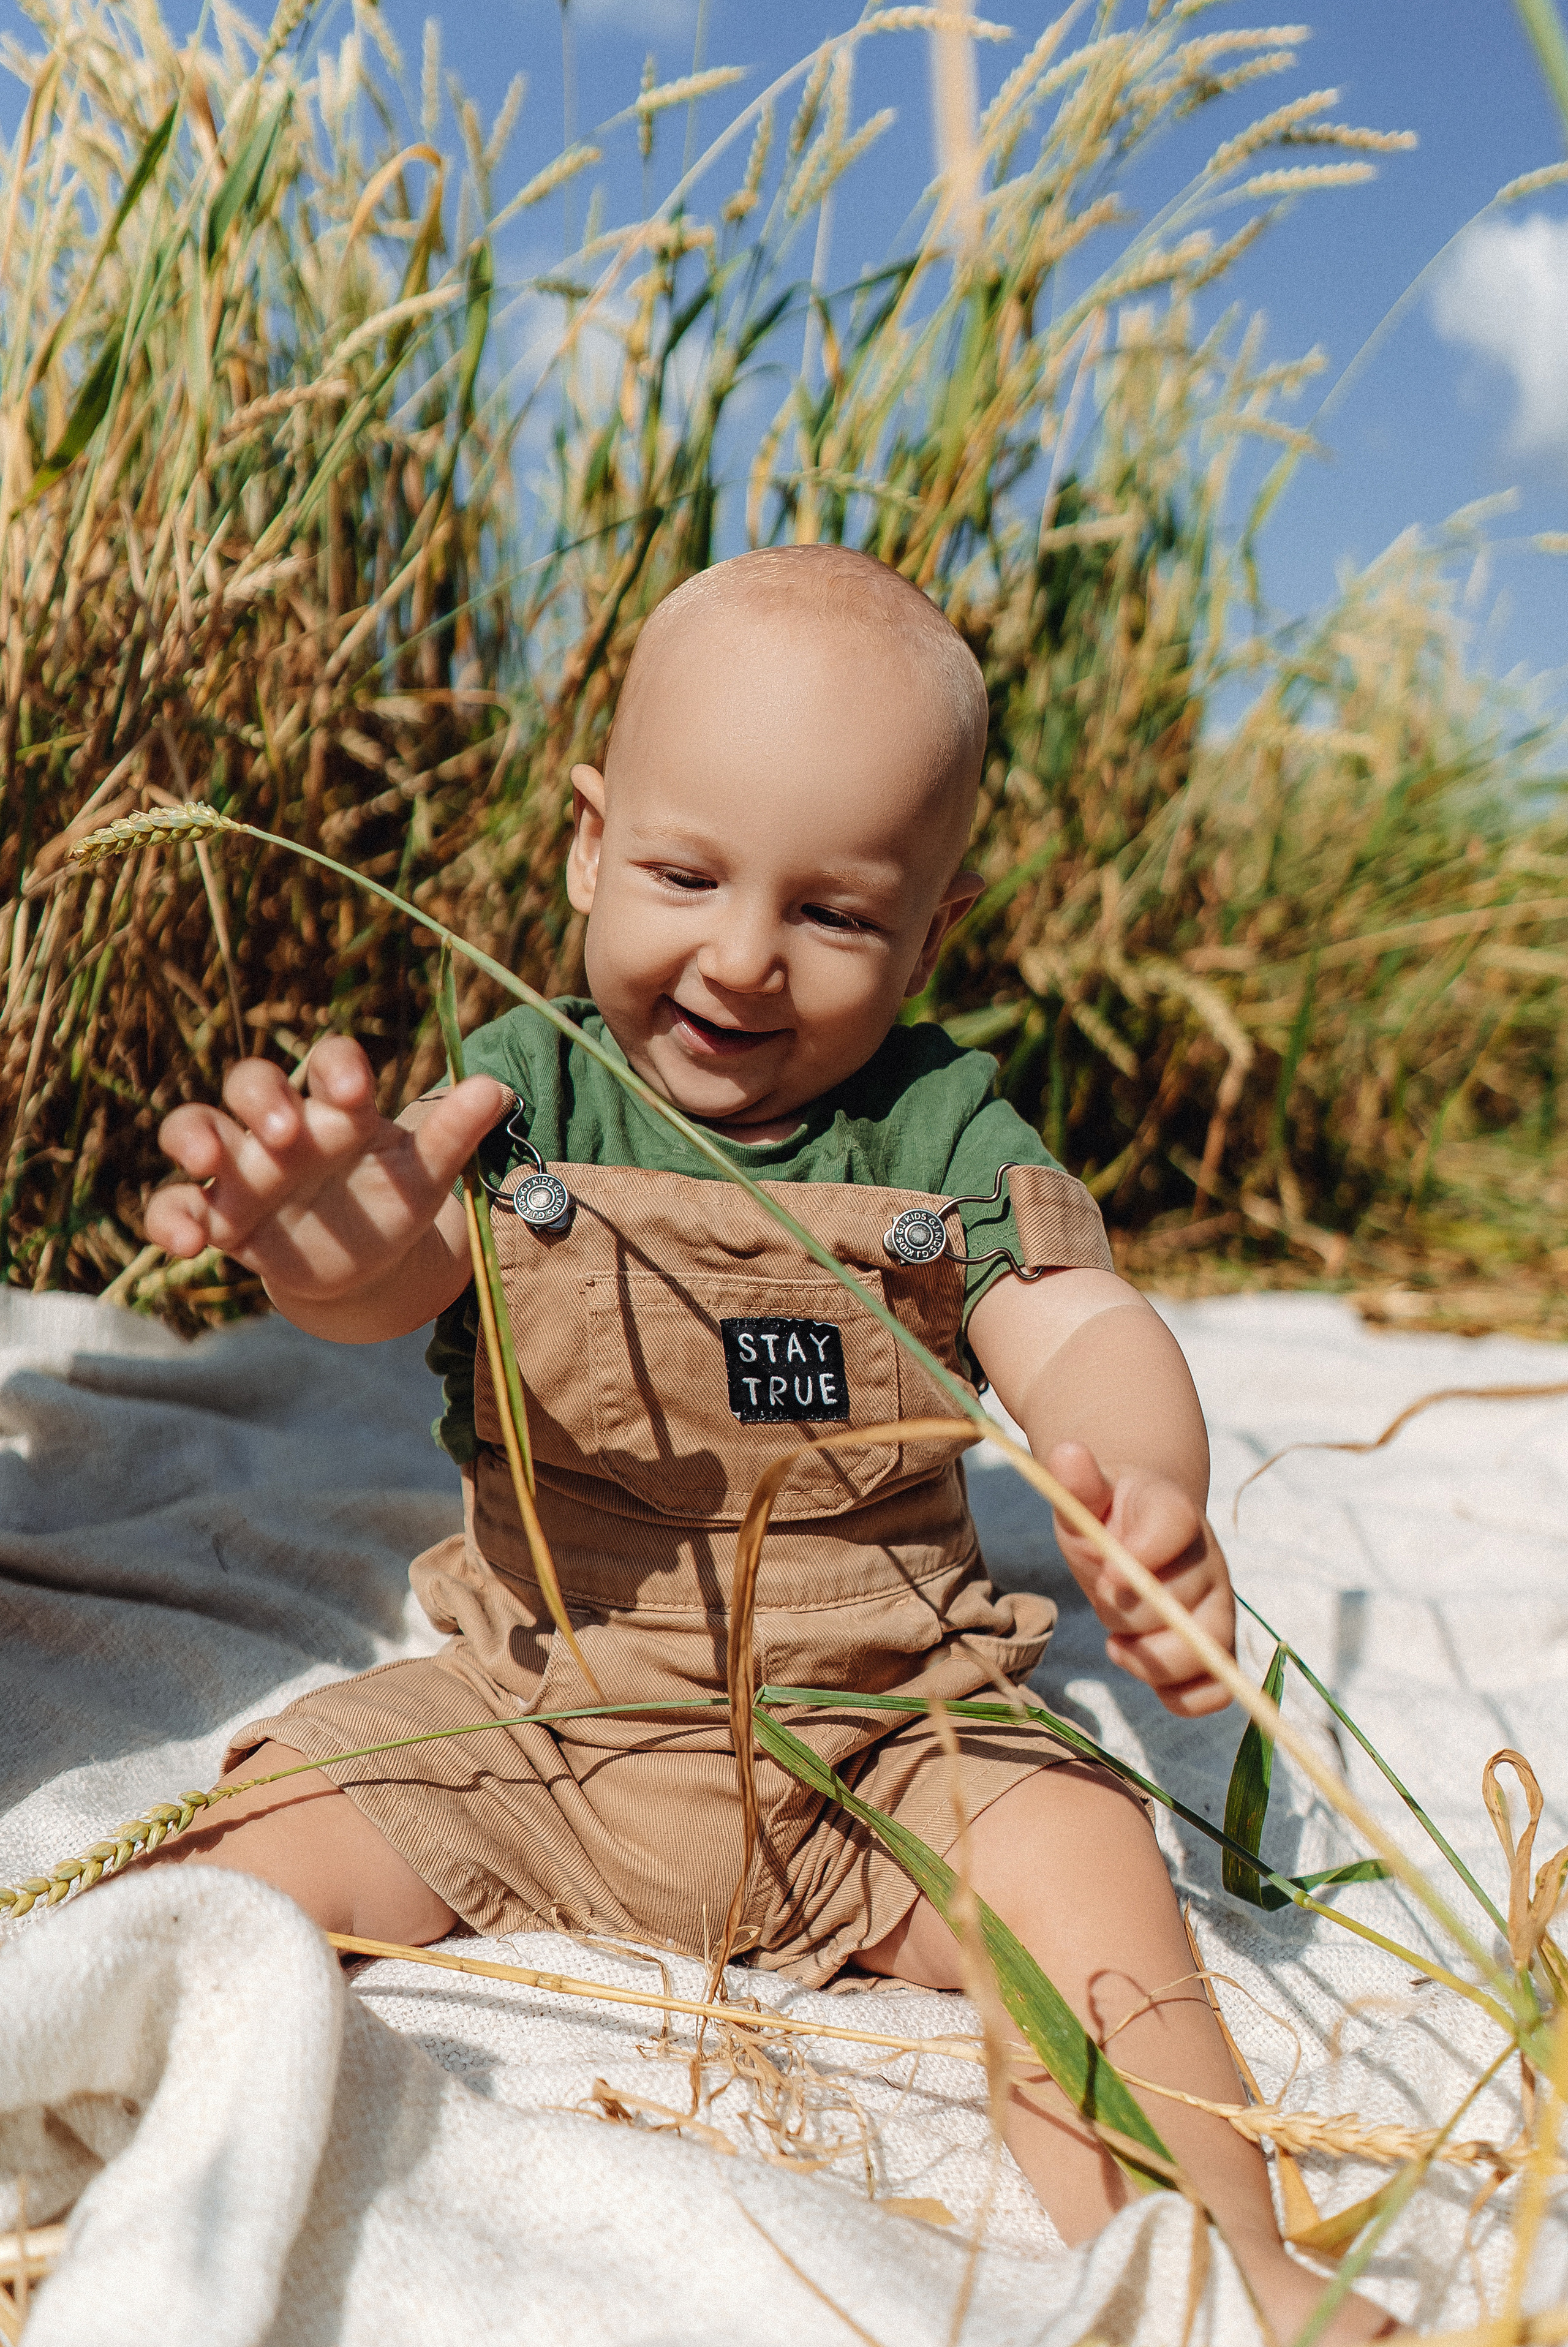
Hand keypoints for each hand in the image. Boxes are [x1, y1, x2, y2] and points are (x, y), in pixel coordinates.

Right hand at [146, 1037, 504, 1307]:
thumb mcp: (423, 1175)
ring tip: (208, 1164)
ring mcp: (240, 1169)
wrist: (361, 1265)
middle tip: (285, 1134)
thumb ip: (452, 1135)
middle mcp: (279, 1126)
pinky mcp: (217, 1214)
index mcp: (334, 1106)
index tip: (357, 1092)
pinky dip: (169, 1218)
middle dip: (259, 1098)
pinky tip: (189, 1244)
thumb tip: (498, 1089)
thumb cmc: (389, 1202)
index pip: (326, 1062)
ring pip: (193, 1127)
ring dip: (193, 1137)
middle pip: (249, 1082)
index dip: (336, 1066)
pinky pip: (170, 1204)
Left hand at [1044, 1440, 1235, 1716]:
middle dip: (1128, 1612)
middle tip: (1105, 1596)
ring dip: (1150, 1659)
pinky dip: (1178, 1695)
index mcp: (1177, 1513)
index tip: (1104, 1575)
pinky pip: (1214, 1691)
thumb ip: (1077, 1484)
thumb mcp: (1084, 1500)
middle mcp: (1210, 1561)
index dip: (1139, 1557)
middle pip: (1177, 1604)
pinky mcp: (1217, 1649)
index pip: (1174, 1528)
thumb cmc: (1106, 1518)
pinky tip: (1139, 1665)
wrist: (1136, 1536)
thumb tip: (1066, 1453)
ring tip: (1117, 1642)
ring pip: (1202, 1653)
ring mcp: (1219, 1608)